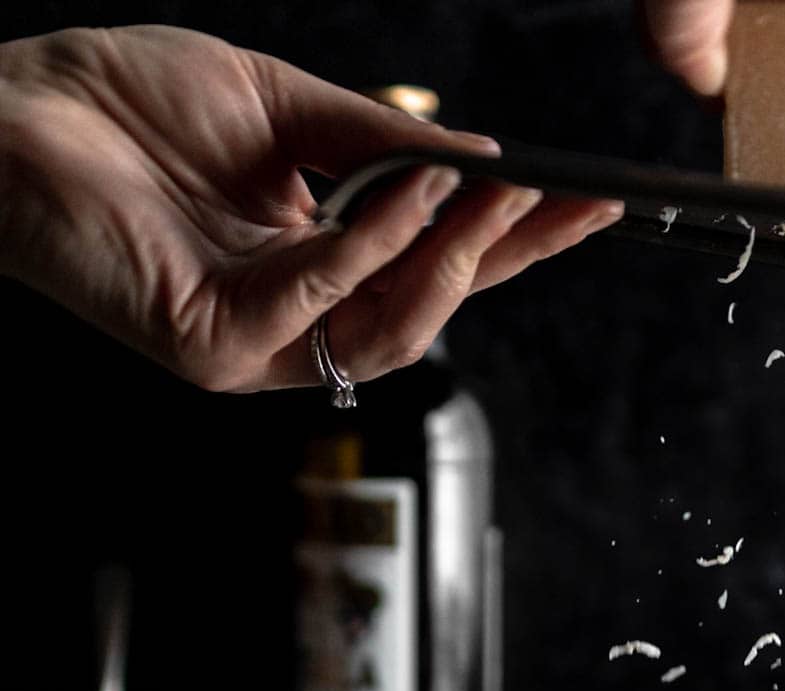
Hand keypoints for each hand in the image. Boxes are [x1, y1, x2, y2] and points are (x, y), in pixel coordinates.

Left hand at [0, 26, 621, 392]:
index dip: (508, 244)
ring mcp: (252, 345)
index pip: (428, 269)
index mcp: (305, 270)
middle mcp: (287, 321)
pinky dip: (375, 246)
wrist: (9, 108)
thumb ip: (375, 144)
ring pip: (384, 328)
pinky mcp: (213, 345)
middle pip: (425, 312)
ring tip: (503, 197)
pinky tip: (421, 195)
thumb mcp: (280, 110)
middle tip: (567, 206)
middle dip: (503, 259)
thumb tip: (482, 164)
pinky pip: (317, 299)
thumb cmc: (122, 104)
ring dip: (451, 260)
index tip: (581, 205)